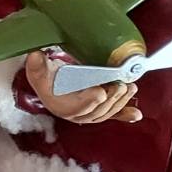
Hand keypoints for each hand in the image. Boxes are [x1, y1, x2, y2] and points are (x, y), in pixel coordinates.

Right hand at [25, 52, 140, 123]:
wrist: (53, 83)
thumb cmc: (47, 77)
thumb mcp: (39, 71)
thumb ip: (37, 65)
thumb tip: (35, 55)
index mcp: (60, 106)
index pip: (77, 107)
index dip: (89, 101)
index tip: (100, 92)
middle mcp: (76, 114)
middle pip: (96, 111)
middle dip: (111, 99)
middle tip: (120, 85)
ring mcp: (89, 114)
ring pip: (107, 112)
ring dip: (121, 102)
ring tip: (130, 88)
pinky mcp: (100, 111)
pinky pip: (113, 116)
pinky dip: (125, 115)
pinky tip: (136, 114)